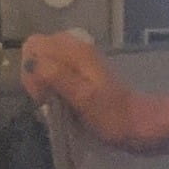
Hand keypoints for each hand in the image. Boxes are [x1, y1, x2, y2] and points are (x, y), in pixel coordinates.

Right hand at [20, 32, 142, 146]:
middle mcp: (76, 48)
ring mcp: (80, 58)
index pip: (33, 45)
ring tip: (55, 102)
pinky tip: (63, 101)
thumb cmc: (111, 114)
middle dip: (35, 75)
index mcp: (75, 51)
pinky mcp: (83, 71)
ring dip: (43, 82)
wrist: (138, 123)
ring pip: (45, 62)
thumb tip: (32, 64)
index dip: (30, 69)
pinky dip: (53, 85)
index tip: (41, 93)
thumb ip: (56, 76)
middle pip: (38, 51)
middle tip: (47, 99)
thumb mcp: (82, 97)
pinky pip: (56, 71)